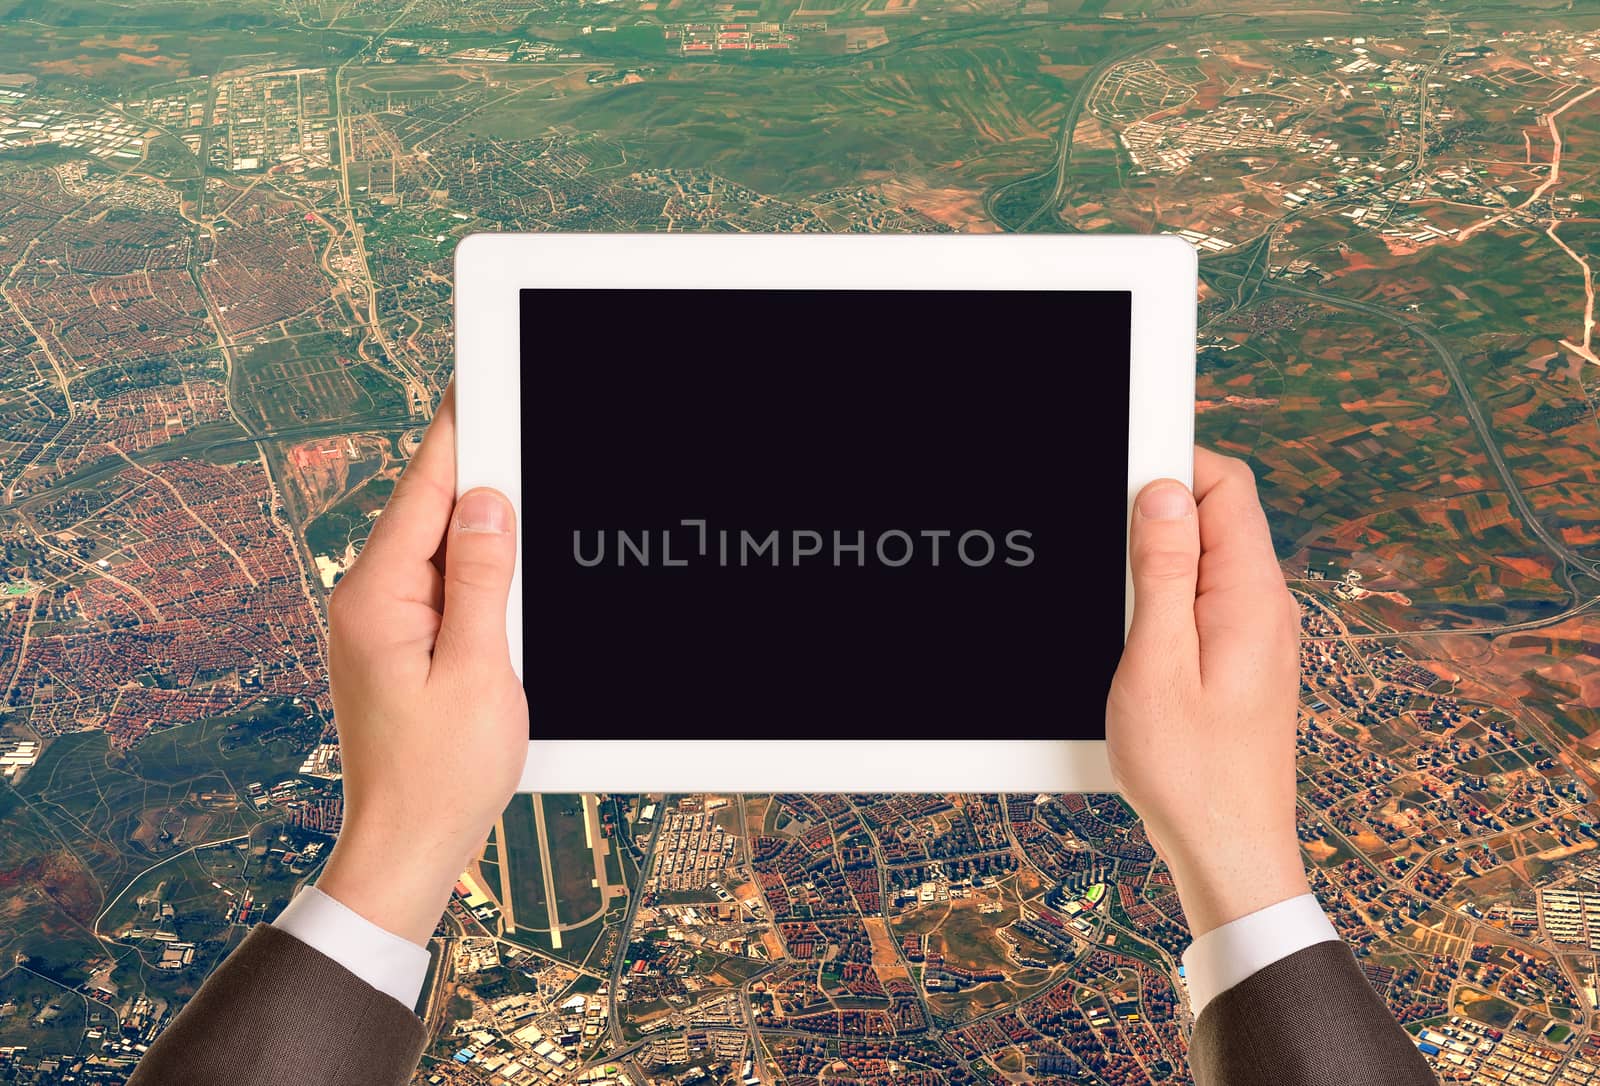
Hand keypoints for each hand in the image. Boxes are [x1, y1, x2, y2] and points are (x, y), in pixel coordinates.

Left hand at [316, 383, 527, 945]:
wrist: (407, 845)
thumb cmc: (441, 774)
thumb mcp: (479, 669)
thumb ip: (481, 577)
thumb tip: (484, 503)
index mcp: (376, 597)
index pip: (423, 489)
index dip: (459, 432)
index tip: (480, 381)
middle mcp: (366, 600)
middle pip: (429, 509)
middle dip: (479, 472)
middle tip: (527, 428)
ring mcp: (379, 622)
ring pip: (437, 545)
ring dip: (481, 525)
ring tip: (527, 501)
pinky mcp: (398, 643)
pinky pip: (439, 582)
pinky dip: (474, 567)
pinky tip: (506, 569)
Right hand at [1106, 448, 1306, 938]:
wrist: (1228, 852)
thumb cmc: (1189, 773)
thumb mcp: (1156, 665)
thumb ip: (1162, 574)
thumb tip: (1165, 493)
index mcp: (1252, 598)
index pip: (1227, 486)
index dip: (1174, 461)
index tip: (1123, 465)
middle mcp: (1266, 608)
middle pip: (1218, 515)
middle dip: (1159, 508)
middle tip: (1108, 538)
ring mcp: (1258, 635)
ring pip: (1208, 558)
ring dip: (1159, 556)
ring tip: (1118, 597)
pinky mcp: (1242, 661)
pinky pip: (1205, 599)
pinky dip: (1167, 595)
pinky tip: (1135, 630)